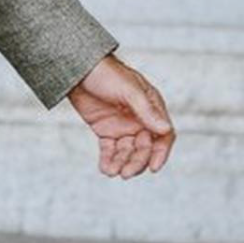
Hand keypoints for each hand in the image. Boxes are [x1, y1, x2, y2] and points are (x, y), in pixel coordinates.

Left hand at [66, 52, 174, 178]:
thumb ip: (146, 110)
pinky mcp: (105, 130)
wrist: (78, 69)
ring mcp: (123, 126)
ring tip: (112, 172)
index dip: (161, 153)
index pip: (163, 135)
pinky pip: (110, 150)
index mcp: (152, 108)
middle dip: (136, 162)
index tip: (153, 168)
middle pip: (144, 148)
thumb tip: (165, 129)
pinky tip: (105, 169)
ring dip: (122, 163)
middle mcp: (140, 120)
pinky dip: (109, 160)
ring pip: (127, 151)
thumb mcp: (129, 90)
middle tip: (125, 173)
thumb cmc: (107, 73)